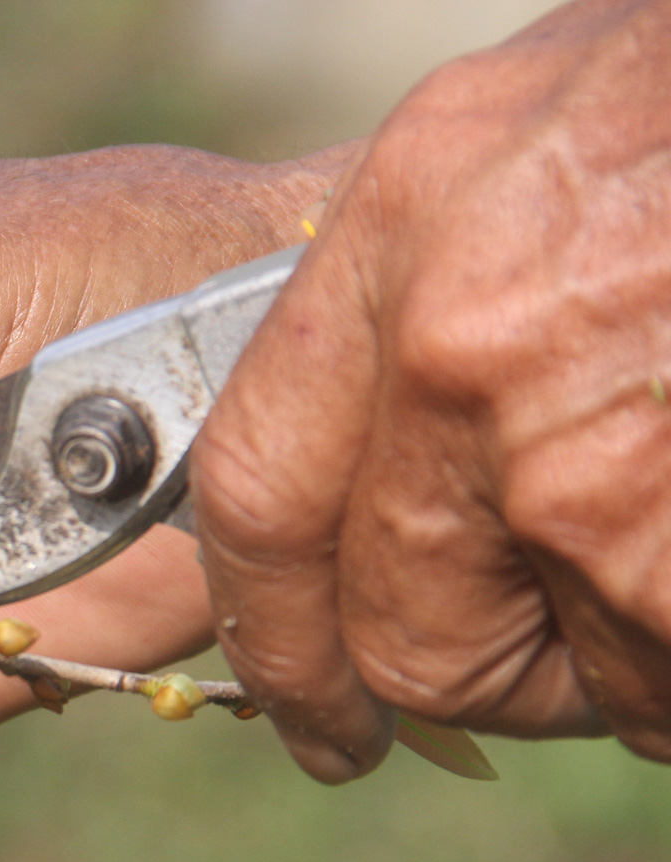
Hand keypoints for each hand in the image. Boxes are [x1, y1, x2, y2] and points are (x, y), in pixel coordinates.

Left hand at [193, 0, 670, 780]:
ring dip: (640, 657)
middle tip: (583, 625)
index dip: (279, 624)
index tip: (310, 700)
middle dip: (492, 666)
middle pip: (402, 630)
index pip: (258, 484)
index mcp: (413, 216)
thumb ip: (447, 287)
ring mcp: (586, 457)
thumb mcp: (560, 135)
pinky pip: (667, 691)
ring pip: (570, 677)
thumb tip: (388, 459)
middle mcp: (462, 344)